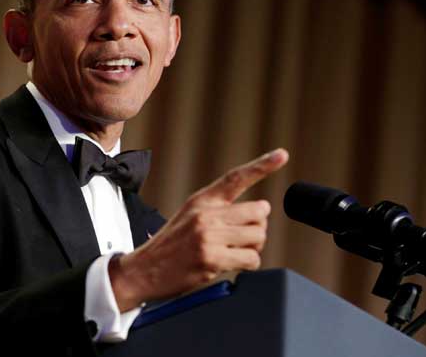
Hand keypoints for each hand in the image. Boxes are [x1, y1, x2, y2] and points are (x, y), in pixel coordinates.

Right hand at [109, 148, 288, 310]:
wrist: (143, 270)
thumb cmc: (170, 247)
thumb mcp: (189, 216)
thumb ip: (218, 211)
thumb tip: (257, 214)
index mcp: (202, 200)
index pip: (236, 177)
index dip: (262, 165)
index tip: (282, 155)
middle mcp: (206, 214)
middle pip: (259, 212)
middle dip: (257, 228)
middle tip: (240, 239)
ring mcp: (208, 235)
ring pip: (258, 236)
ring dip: (252, 248)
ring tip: (232, 253)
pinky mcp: (211, 258)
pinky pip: (251, 258)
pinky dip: (247, 264)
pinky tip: (229, 265)